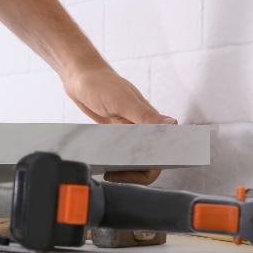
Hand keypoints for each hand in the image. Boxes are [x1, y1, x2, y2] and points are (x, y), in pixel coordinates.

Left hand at [62, 65, 176, 184]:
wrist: (80, 78)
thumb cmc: (101, 84)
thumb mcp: (121, 99)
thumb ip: (144, 113)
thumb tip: (172, 124)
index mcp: (149, 119)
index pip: (163, 148)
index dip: (156, 163)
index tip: (137, 170)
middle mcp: (141, 126)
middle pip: (149, 158)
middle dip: (136, 171)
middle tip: (115, 174)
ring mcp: (127, 130)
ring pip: (134, 157)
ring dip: (125, 168)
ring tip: (109, 172)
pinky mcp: (114, 133)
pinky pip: (119, 151)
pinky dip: (114, 160)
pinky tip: (104, 164)